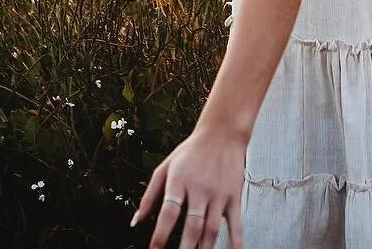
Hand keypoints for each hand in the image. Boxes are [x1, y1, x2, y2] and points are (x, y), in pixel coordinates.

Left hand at [131, 123, 246, 248]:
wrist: (222, 133)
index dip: (160, 233)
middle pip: (192, 224)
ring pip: (212, 228)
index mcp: (180, 181)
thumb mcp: (165, 167)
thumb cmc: (191, 151)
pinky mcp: (233, 197)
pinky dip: (236, 241)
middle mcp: (200, 188)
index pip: (169, 211)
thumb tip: (136, 221)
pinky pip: (236, 223)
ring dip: (205, 248)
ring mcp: (219, 194)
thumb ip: (149, 195)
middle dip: (185, 248)